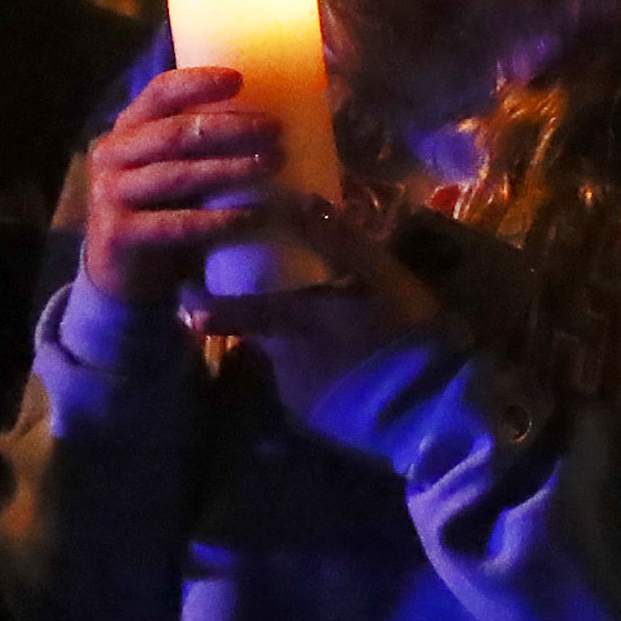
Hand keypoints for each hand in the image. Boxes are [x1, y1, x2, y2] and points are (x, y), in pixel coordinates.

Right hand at [82, 65, 285, 307]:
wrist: (126, 277)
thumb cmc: (163, 212)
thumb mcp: (178, 171)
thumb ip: (205, 147)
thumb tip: (274, 121)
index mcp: (128, 129)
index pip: (158, 93)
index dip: (196, 83)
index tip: (238, 79)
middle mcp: (112, 155)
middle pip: (174, 133)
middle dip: (229, 128)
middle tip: (274, 129)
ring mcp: (111, 194)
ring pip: (178, 175)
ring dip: (230, 168)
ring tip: (273, 164)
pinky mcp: (119, 234)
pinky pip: (178, 224)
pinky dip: (220, 220)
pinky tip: (253, 217)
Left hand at [214, 197, 444, 417]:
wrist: (435, 412)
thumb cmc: (409, 337)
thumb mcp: (383, 278)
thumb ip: (343, 240)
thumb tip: (304, 199)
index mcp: (296, 322)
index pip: (230, 313)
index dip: (201, 303)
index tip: (184, 291)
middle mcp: (284, 362)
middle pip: (259, 334)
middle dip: (260, 318)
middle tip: (280, 298)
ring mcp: (298, 396)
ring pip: (282, 360)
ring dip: (295, 346)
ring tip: (326, 333)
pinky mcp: (315, 420)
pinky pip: (304, 387)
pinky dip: (315, 373)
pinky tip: (345, 364)